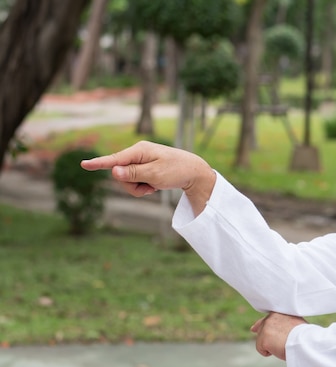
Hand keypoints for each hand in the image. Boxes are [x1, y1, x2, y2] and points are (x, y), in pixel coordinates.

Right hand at [80, 141, 215, 214]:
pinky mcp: (143, 168)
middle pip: (119, 175)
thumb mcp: (155, 175)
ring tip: (154, 186)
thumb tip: (113, 171)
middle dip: (131, 186)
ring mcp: (140, 161)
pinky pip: (135, 181)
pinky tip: (154, 186)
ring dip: (138, 188)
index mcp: (139, 151)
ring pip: (126, 181)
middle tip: (149, 188)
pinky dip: (143, 187)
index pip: (114, 159)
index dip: (98, 164)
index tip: (84, 164)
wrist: (193, 172)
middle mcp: (137, 153)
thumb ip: (133, 173)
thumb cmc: (176, 171)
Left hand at [251, 312, 307, 360]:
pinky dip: (268, 353)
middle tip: (278, 343)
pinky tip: (278, 349)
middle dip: (265, 338)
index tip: (253, 329)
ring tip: (283, 345)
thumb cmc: (302, 335)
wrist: (304, 341)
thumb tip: (272, 329)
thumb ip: (282, 323)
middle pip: (261, 331)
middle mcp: (270, 317)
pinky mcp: (263, 338)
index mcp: (278, 313)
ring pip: (261, 341)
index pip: (266, 319)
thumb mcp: (293, 324)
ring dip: (270, 346)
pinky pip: (261, 350)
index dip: (259, 325)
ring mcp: (266, 327)